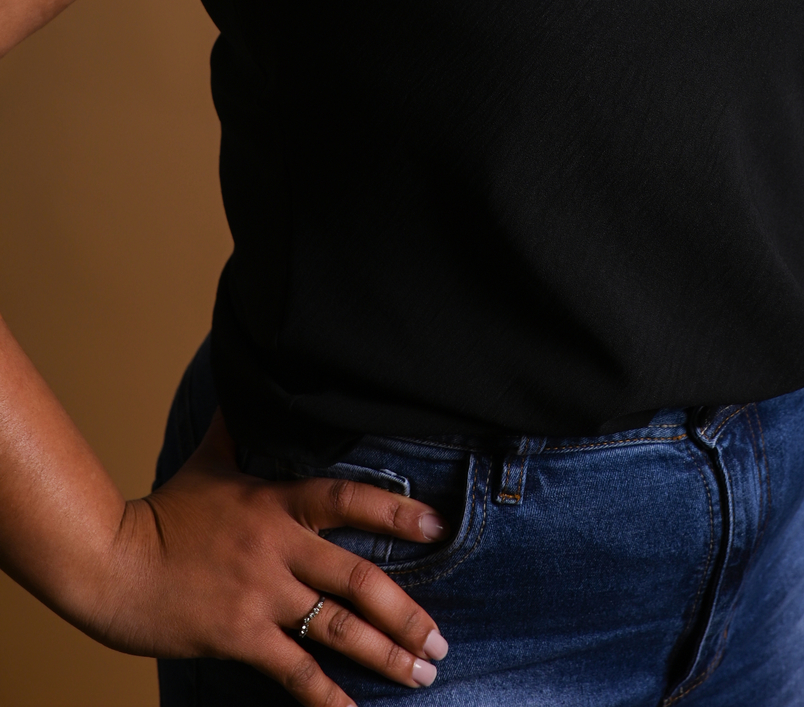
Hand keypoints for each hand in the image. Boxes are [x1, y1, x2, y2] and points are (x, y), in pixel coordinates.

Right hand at [92, 413, 448, 701]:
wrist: (110, 563)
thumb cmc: (162, 512)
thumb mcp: (208, 460)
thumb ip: (240, 428)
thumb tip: (248, 381)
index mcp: (275, 502)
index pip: (347, 500)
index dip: (395, 513)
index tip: (438, 528)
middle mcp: (276, 547)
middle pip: (357, 579)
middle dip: (407, 613)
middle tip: (441, 641)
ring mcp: (259, 594)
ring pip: (337, 629)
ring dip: (386, 654)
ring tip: (423, 674)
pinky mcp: (238, 636)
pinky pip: (294, 671)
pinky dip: (328, 698)